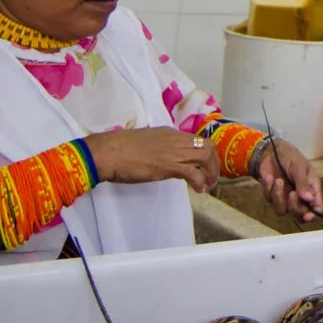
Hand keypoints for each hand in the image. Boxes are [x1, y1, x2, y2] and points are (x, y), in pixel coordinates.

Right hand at [83, 127, 219, 193]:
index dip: (206, 153)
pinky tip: (199, 190)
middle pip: (207, 147)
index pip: (197, 139)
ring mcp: (173, 152)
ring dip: (211, 173)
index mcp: (170, 133)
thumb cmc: (119, 148)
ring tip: (209, 186)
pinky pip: (193, 173)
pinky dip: (200, 181)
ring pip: (205, 157)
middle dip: (214, 163)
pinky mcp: (168, 166)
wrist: (108, 152)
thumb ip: (159, 147)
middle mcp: (176, 140)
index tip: (206, 165)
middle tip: (212, 177)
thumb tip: (164, 158)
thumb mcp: (145, 142)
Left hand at [254, 138, 322, 223]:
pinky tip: (269, 177)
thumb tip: (309, 199)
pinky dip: (268, 188)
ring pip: (282, 211)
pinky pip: (269, 200)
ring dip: (279, 196)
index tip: (307, 216)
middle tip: (292, 193)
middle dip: (294, 206)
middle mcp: (299, 196)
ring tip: (278, 180)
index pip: (316, 207)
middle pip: (299, 214)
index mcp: (311, 188)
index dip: (312, 215)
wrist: (270, 151)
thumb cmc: (290, 156)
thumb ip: (303, 183)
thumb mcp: (299, 167)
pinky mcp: (272, 196)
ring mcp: (285, 197)